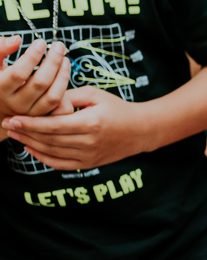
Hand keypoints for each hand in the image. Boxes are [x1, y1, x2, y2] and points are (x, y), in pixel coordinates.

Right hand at [0, 38, 73, 119]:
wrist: (0, 109)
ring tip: (64, 58)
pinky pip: (61, 107)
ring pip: (53, 96)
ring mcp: (31, 114)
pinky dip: (64, 90)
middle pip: (40, 84)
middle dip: (52, 62)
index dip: (31, 57)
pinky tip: (64, 73)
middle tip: (59, 45)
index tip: (41, 42)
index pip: (18, 73)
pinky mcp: (44, 119)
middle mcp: (15, 104)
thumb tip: (17, 39)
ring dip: (63, 75)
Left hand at [3, 86, 150, 169]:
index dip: (30, 123)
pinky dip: (44, 159)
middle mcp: (89, 142)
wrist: (141, 130)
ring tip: (15, 135)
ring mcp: (90, 155)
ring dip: (31, 144)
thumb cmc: (117, 108)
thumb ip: (69, 95)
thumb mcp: (95, 95)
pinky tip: (31, 150)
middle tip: (6, 125)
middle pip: (49, 140)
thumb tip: (45, 97)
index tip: (12, 118)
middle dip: (25, 132)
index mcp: (90, 123)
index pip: (52, 125)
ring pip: (53, 152)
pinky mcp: (90, 163)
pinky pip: (62, 164)